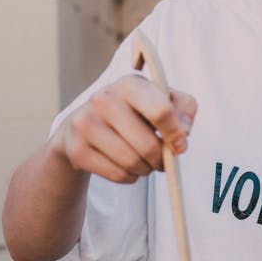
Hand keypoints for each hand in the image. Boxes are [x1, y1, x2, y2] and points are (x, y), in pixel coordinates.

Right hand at [53, 74, 197, 183]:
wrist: (83, 126)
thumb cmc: (133, 112)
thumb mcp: (161, 101)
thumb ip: (183, 110)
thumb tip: (184, 133)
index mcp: (129, 84)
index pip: (161, 111)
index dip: (175, 134)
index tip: (179, 145)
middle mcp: (103, 99)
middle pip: (147, 145)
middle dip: (160, 159)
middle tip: (161, 160)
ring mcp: (86, 124)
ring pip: (132, 162)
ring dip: (145, 169)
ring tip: (144, 161)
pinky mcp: (77, 150)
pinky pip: (118, 175)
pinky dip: (129, 176)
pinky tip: (125, 165)